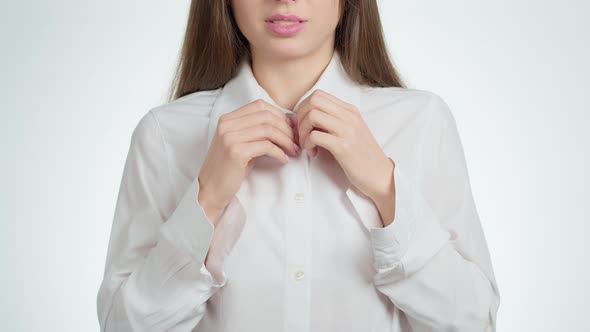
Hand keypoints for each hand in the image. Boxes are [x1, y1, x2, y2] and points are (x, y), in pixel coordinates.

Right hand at [198, 99, 299, 225]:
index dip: (279, 115)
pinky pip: (266, 146)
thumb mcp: (241, 143)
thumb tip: (288, 122)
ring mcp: (230, 137)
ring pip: (268, 130)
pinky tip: (284, 160)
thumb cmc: (230, 168)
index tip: (291, 128)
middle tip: (297, 141)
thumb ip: (257, 131)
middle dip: (286, 128)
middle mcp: (227, 124)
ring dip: (286, 140)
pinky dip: (279, 152)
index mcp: (228, 118)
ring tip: (294, 151)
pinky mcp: (236, 152)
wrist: (211, 189)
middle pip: (266, 116)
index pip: (260, 106)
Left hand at [294, 89, 394, 206]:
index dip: (303, 108)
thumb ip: (333, 120)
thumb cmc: (361, 155)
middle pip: (313, 100)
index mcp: (350, 110)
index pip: (318, 95)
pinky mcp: (343, 146)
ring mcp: (347, 130)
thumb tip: (305, 116)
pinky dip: (308, 144)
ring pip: (312, 115)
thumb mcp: (350, 130)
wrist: (380, 175)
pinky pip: (315, 136)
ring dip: (303, 131)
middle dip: (300, 117)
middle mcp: (349, 116)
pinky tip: (313, 153)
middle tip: (302, 134)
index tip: (303, 124)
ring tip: (307, 144)